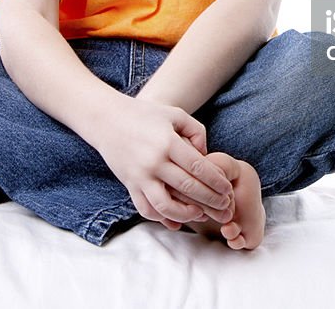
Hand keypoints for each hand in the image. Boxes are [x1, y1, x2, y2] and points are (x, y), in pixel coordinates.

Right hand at [90, 96, 234, 228]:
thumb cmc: (145, 114)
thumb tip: (206, 155)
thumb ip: (196, 131)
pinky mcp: (130, 185)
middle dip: (210, 200)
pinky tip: (176, 219)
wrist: (107, 119)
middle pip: (188, 188)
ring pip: (166, 206)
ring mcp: (140, 176)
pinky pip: (146, 209)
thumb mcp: (174, 115)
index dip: (216, 181)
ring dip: (186, 214)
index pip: (198, 167)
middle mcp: (154, 162)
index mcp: (168, 142)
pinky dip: (162, 218)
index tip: (228, 188)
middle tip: (224, 206)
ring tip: (200, 213)